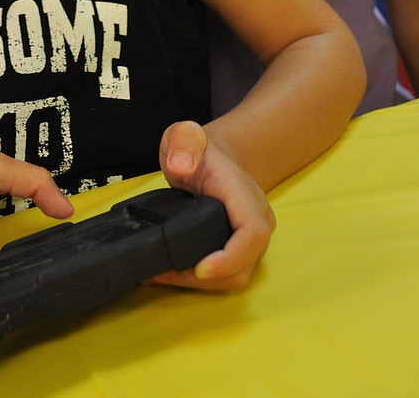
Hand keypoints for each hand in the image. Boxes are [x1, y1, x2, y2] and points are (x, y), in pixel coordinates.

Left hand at [155, 120, 275, 290]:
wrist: (214, 157)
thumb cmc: (198, 149)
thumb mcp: (184, 135)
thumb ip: (183, 140)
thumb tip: (181, 166)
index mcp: (243, 194)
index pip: (252, 232)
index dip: (231, 257)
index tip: (200, 268)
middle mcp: (256, 219)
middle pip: (242, 265)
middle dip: (203, 278)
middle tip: (162, 273)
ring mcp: (251, 238)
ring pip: (234, 276)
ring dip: (199, 283)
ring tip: (161, 275)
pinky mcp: (241, 250)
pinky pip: (226, 273)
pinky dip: (199, 279)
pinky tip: (170, 272)